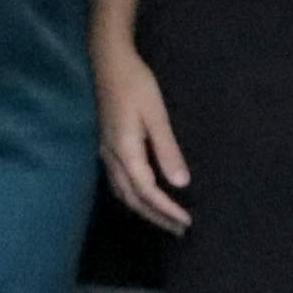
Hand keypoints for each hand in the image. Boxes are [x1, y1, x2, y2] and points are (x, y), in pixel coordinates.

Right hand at [96, 49, 192, 234]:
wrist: (108, 63)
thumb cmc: (135, 84)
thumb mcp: (156, 115)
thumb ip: (167, 149)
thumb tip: (181, 183)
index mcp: (125, 151)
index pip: (147, 191)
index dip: (166, 209)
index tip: (186, 221)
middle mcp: (112, 158)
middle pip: (133, 199)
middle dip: (157, 217)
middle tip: (180, 229)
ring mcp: (106, 154)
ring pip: (123, 194)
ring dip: (145, 210)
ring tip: (165, 219)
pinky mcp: (106, 148)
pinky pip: (119, 184)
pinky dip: (134, 198)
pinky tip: (145, 197)